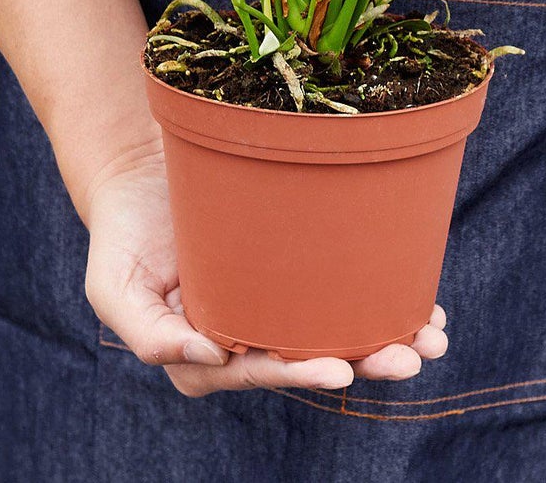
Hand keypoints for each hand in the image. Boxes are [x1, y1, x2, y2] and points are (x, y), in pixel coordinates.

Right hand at [82, 140, 448, 395]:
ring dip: (387, 337)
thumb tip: (213, 358)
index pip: (263, 370)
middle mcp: (249, 338)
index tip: (344, 369)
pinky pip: (342, 289)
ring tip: (432, 337)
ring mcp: (276, 304)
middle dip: (366, 361)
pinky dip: (381, 298)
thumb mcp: (113, 288)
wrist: (140, 174)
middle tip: (410, 357)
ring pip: (338, 329)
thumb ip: (149, 335)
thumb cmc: (123, 235)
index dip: (304, 371)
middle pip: (313, 356)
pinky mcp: (295, 270)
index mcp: (206, 356)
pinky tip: (421, 301)